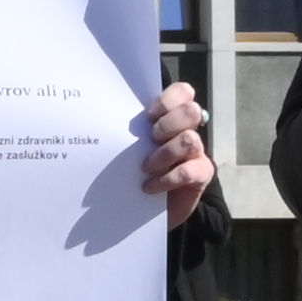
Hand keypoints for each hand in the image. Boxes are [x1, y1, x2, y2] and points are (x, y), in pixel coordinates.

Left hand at [143, 79, 216, 227]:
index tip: (147, 116)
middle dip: (168, 123)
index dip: (167, 100)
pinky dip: (166, 179)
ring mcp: (197, 152)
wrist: (144, 208)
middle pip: (190, 111)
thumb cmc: (134, 170)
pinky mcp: (201, 174)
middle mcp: (187, 130)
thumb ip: (129, 130)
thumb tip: (100, 114)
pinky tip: (149, 187)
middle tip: (151, 139)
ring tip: (146, 167)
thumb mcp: (130, 146)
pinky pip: (189, 171)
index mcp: (171, 116)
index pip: (182, 92)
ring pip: (190, 139)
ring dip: (165, 153)